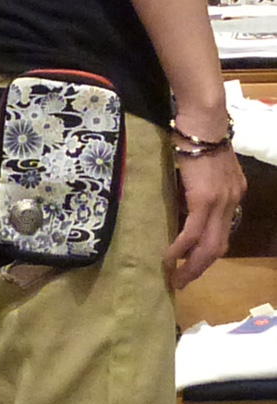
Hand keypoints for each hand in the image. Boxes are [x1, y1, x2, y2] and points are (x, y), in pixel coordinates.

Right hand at [164, 144, 246, 288]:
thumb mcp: (205, 168)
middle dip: (201, 268)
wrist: (203, 120)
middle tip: (183, 282)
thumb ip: (200, 187)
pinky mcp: (204, 200)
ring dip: (192, 266)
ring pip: (209, 246)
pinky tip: (170, 259)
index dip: (209, 253)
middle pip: (219, 247)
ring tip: (177, 278)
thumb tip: (184, 205)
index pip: (223, 232)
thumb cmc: (198, 137)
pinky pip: (192, 233)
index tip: (194, 264)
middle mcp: (231, 202)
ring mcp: (220, 202)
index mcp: (234, 194)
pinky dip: (181, 249)